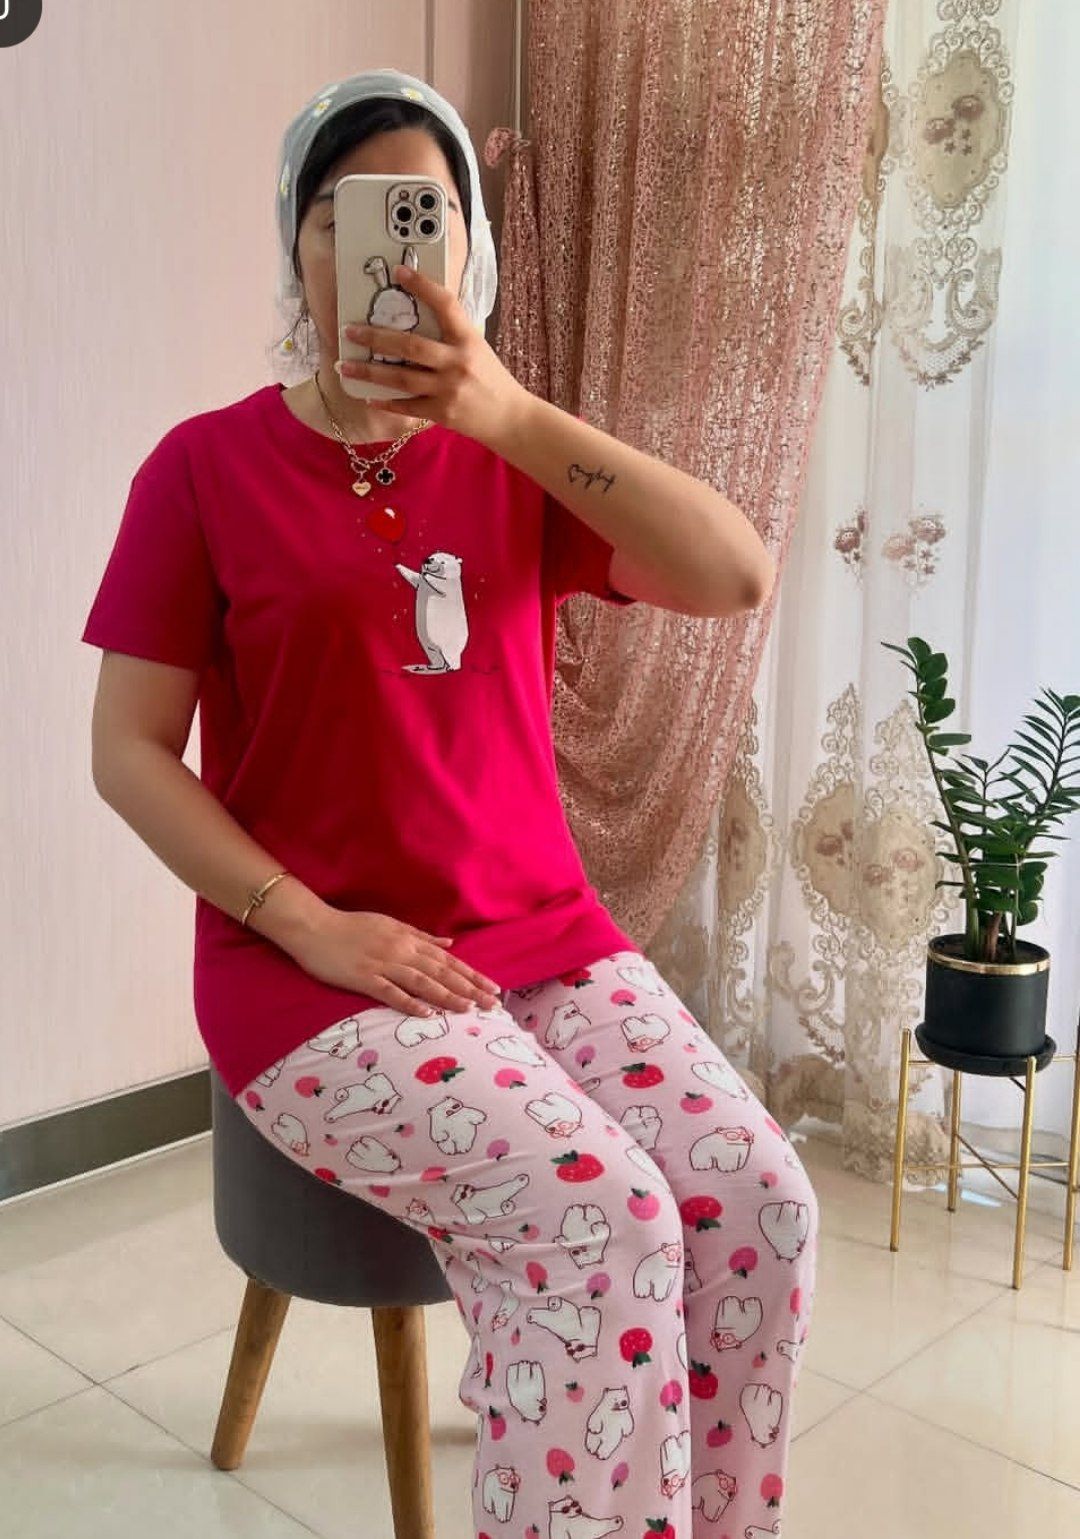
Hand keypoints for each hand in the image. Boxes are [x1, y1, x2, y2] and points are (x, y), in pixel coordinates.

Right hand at [290, 906, 502, 1017]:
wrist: (314, 927)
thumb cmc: (352, 926)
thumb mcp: (392, 925)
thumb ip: (421, 937)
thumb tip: (450, 944)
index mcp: (408, 940)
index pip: (447, 960)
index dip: (471, 975)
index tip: (493, 988)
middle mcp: (401, 952)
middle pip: (441, 972)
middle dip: (469, 988)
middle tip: (493, 1005)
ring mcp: (382, 965)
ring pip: (422, 982)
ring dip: (447, 996)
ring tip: (469, 1009)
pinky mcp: (363, 978)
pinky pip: (390, 992)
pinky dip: (410, 1003)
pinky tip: (427, 1013)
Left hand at [337, 263, 533, 450]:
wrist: (510, 417)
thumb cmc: (491, 379)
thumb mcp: (477, 348)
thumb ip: (451, 335)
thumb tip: (416, 318)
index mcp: (468, 339)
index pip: (445, 304)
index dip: (422, 285)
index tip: (399, 272)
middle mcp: (457, 362)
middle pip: (410, 345)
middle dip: (376, 336)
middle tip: (351, 330)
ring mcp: (448, 389)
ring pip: (401, 378)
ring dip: (369, 371)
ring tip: (345, 365)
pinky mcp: (442, 413)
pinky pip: (407, 406)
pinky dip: (386, 402)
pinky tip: (368, 395)